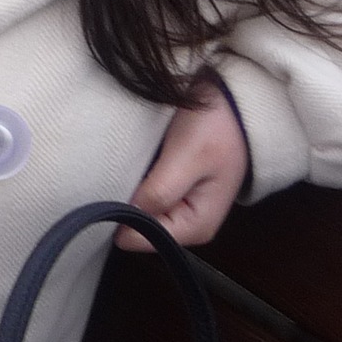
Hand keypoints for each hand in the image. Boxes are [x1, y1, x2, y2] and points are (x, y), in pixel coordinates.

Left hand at [120, 84, 248, 251]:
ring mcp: (182, 209)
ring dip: (128, 191)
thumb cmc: (217, 127)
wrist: (235, 101)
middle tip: (114, 174)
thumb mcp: (188, 157)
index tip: (107, 193)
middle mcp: (189, 225)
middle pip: (139, 228)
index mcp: (196, 226)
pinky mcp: (174, 192)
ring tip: (121, 167)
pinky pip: (144, 195)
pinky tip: (131, 165)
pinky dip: (135, 181)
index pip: (142, 240)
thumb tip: (126, 217)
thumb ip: (159, 192)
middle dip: (124, 204)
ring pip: (139, 211)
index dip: (121, 218)